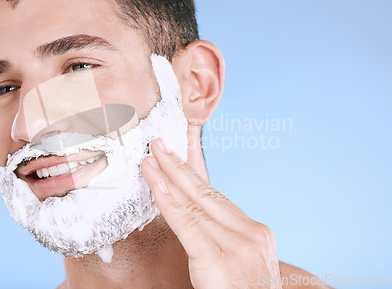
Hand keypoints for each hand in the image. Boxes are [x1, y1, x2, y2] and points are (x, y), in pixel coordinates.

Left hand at [141, 138, 280, 288]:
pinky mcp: (219, 261)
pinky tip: (155, 184)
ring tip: (150, 158)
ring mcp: (238, 246)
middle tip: (158, 144)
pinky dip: (168, 202)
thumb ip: (220, 238)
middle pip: (205, 193)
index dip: (190, 175)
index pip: (215, 197)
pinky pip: (187, 225)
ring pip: (194, 205)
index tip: (173, 158)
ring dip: (168, 178)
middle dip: (178, 167)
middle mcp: (250, 233)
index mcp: (255, 232)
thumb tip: (194, 218)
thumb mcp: (238, 260)